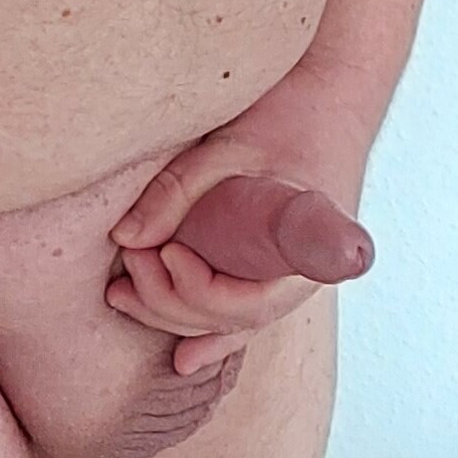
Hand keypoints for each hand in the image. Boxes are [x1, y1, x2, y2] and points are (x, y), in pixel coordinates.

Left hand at [107, 75, 379, 380]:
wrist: (335, 96)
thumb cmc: (289, 115)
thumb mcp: (227, 146)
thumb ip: (176, 192)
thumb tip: (124, 239)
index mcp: (305, 245)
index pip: (247, 299)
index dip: (198, 291)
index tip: (166, 251)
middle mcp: (304, 273)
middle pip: (230, 319)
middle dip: (170, 302)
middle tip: (131, 260)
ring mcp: (292, 277)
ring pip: (231, 322)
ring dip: (174, 317)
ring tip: (122, 294)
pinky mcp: (277, 271)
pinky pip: (243, 315)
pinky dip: (211, 336)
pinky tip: (184, 360)